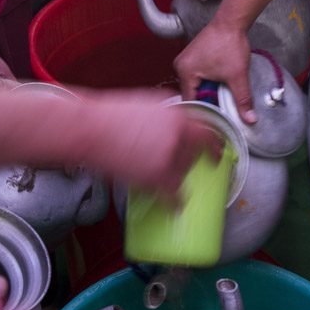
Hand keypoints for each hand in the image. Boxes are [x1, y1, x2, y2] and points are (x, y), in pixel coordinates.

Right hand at [85, 90, 224, 201]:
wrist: (91, 129)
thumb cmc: (111, 116)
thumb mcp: (147, 104)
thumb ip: (167, 116)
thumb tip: (176, 125)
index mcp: (177, 116)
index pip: (206, 133)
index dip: (214, 145)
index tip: (217, 153)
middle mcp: (178, 135)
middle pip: (192, 155)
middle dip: (185, 161)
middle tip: (176, 164)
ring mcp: (169, 156)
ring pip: (181, 173)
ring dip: (173, 175)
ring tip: (153, 171)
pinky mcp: (156, 176)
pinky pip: (173, 195)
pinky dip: (174, 202)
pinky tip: (174, 204)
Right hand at [175, 21, 255, 123]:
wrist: (232, 21)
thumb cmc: (231, 44)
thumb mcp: (237, 76)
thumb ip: (242, 99)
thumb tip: (250, 119)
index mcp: (185, 72)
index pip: (191, 101)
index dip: (204, 112)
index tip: (215, 121)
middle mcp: (180, 66)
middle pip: (192, 94)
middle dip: (207, 102)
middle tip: (221, 111)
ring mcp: (186, 61)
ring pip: (196, 86)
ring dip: (208, 92)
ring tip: (221, 98)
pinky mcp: (193, 57)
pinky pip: (197, 77)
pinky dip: (208, 83)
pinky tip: (219, 85)